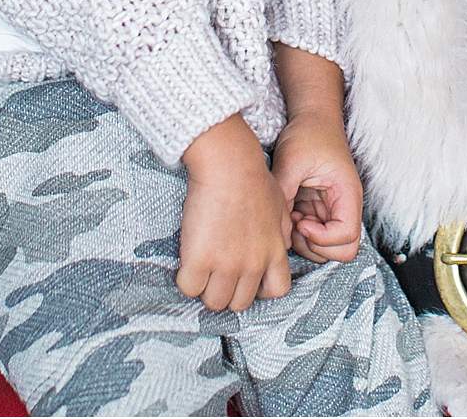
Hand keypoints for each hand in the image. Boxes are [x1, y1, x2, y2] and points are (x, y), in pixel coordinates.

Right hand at [177, 116, 293, 312]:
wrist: (229, 164)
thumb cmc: (252, 177)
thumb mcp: (279, 205)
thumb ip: (280, 231)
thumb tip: (279, 245)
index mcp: (275, 251)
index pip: (277, 291)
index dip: (259, 288)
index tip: (245, 276)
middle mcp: (253, 264)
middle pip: (240, 303)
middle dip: (228, 290)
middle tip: (216, 272)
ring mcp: (227, 265)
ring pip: (214, 302)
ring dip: (206, 288)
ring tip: (200, 268)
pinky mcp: (200, 260)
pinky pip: (189, 288)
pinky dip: (186, 279)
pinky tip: (187, 262)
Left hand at [272, 113, 364, 262]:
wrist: (312, 118)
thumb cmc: (309, 134)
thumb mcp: (291, 162)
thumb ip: (283, 195)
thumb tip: (276, 226)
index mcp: (347, 195)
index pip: (346, 237)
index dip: (321, 238)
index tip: (300, 222)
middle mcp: (344, 207)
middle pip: (342, 250)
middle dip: (316, 246)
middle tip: (295, 226)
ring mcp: (332, 210)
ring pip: (327, 247)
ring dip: (306, 242)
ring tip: (290, 218)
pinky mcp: (320, 210)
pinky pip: (314, 234)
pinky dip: (300, 233)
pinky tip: (289, 213)